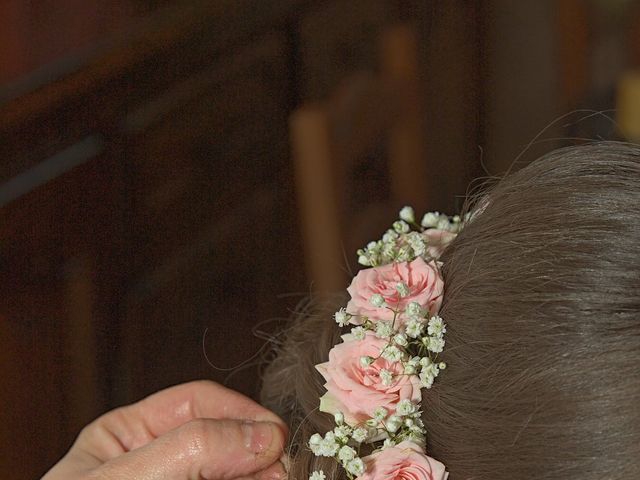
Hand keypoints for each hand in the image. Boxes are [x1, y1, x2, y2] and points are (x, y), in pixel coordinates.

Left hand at [42, 380, 286, 479]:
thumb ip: (189, 449)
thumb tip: (261, 435)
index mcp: (128, 435)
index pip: (197, 402)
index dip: (240, 412)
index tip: (273, 436)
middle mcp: (158, 461)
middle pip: (223, 437)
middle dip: (256, 450)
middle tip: (281, 470)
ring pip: (234, 472)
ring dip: (261, 474)